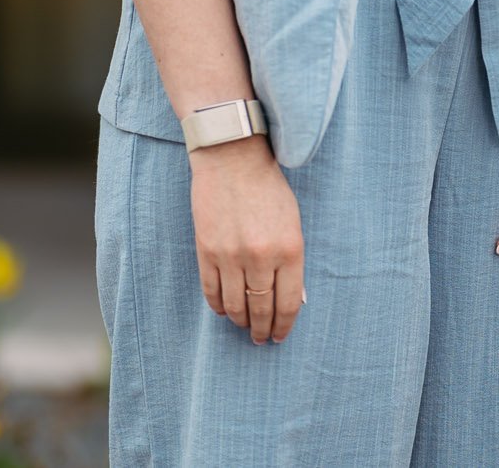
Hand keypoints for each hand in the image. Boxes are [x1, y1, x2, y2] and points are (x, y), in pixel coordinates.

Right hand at [190, 136, 304, 344]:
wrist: (232, 159)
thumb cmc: (268, 188)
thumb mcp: (292, 222)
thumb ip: (291, 260)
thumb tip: (293, 298)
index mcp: (289, 249)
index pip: (289, 302)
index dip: (284, 325)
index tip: (280, 336)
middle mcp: (261, 257)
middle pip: (262, 309)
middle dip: (262, 329)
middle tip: (261, 339)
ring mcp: (231, 256)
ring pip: (235, 305)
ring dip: (241, 321)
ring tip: (244, 326)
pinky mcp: (206, 251)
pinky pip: (211, 291)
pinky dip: (218, 306)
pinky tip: (224, 310)